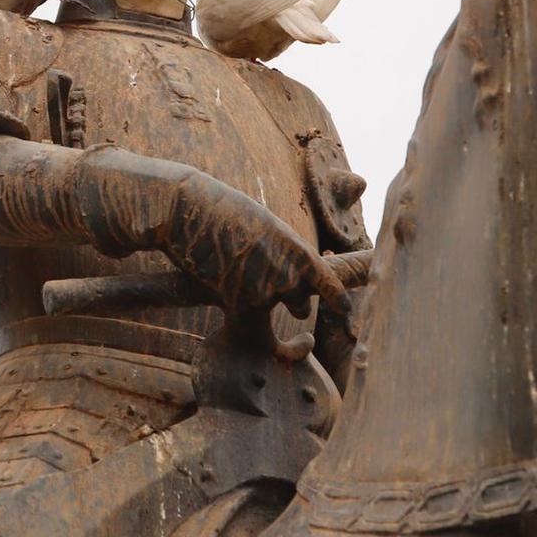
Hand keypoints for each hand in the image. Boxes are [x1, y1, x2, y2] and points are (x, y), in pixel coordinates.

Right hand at [163, 172, 351, 317]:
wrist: (190, 212)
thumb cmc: (225, 213)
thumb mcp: (267, 227)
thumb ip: (285, 253)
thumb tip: (293, 277)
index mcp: (299, 251)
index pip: (329, 285)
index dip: (338, 301)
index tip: (346, 310)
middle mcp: (288, 275)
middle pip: (301, 305)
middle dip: (289, 300)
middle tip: (267, 284)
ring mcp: (264, 292)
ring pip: (269, 311)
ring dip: (261, 304)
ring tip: (240, 278)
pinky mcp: (237, 303)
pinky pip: (247, 324)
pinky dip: (237, 314)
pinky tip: (224, 294)